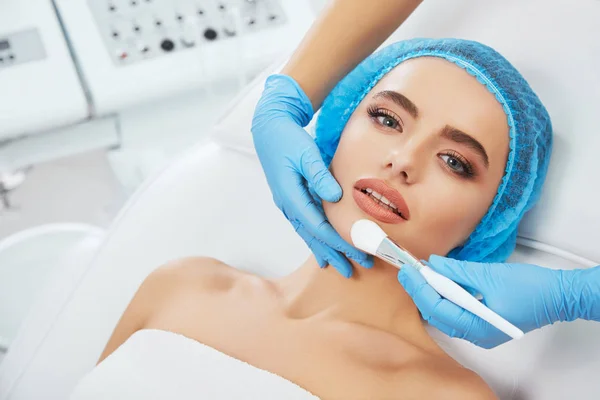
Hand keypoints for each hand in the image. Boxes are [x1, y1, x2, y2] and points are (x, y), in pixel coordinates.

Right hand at [251, 74, 372, 277]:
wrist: (269, 129)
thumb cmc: (288, 139)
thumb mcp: (306, 153)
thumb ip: (320, 176)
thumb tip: (336, 197)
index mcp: (291, 195)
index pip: (317, 226)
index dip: (337, 241)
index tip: (356, 251)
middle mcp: (288, 204)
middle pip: (312, 236)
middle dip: (333, 254)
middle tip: (352, 270)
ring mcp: (287, 204)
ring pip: (307, 234)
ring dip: (324, 250)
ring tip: (338, 266)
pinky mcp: (290, 200)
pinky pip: (304, 225)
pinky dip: (314, 239)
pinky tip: (321, 250)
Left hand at [397, 255, 577, 348]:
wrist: (559, 296)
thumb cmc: (531, 288)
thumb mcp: (488, 274)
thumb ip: (457, 271)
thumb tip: (432, 264)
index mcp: (477, 326)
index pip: (436, 308)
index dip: (419, 287)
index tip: (407, 270)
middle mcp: (476, 335)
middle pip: (436, 314)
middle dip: (421, 291)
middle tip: (408, 270)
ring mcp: (480, 332)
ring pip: (444, 315)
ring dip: (432, 294)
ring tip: (420, 273)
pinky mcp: (483, 325)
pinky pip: (456, 314)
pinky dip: (446, 298)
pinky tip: (439, 282)